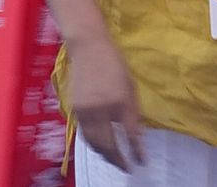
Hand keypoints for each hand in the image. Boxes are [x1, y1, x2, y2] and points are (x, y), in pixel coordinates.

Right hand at [65, 36, 147, 169]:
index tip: (142, 162)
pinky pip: (85, 134)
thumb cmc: (114, 65)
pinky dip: (94, 144)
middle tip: (126, 167)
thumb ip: (132, 112)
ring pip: (93, 143)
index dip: (136, 150)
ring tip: (114, 160)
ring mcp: (85, 111)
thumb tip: (135, 135)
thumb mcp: (129, 87)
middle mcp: (100, 109)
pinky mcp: (75, 111)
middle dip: (117, 159)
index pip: (129, 133)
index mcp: (119, 101)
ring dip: (104, 155)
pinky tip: (101, 147)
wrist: (88, 49)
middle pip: (107, 144)